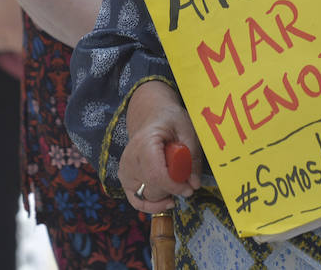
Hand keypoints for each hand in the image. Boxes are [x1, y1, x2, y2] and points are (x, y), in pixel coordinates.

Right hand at [117, 81, 202, 212]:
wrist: (151, 115)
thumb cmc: (169, 120)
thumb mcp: (187, 130)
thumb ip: (193, 156)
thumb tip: (194, 184)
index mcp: (144, 143)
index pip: (155, 175)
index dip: (174, 187)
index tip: (190, 189)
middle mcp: (130, 158)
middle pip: (151, 189)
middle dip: (172, 191)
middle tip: (186, 182)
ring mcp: (125, 170)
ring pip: (144, 198)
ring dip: (163, 198)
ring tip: (176, 187)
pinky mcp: (125, 178)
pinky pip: (136, 200)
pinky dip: (151, 205)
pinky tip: (166, 201)